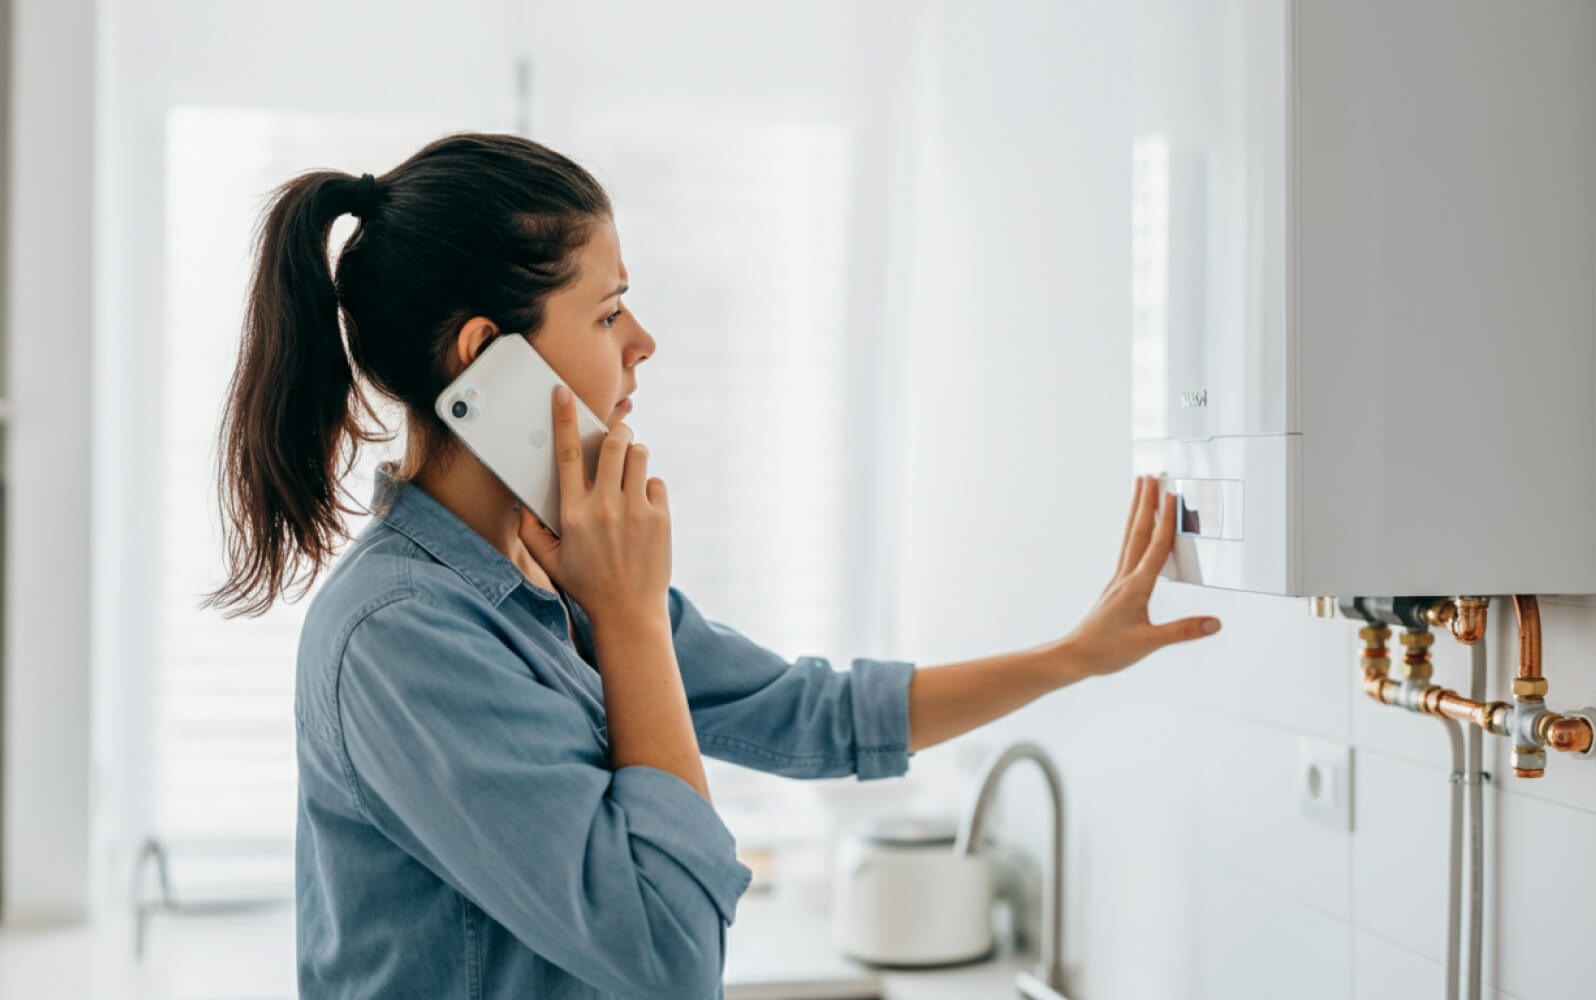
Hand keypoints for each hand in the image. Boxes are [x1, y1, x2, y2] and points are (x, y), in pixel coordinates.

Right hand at [518, 386, 671, 623]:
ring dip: (633, 455)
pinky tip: (642, 505)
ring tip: (628, 471)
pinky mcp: (660, 518)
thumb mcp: (549, 562)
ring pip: (639, 456)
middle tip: (615, 436)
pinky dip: (650, 487)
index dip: (564, 419)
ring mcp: (636, 511)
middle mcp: (605, 506)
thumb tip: (523, 507)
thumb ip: (530, 532)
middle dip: (616, 432)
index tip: (563, 393)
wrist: (629, 613)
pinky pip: (656, 482)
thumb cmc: (587, 585)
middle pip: (614, 444)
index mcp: (574, 512)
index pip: (566, 453)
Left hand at [1058, 475, 1220, 677]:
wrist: (1075, 656)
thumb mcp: (1149, 643)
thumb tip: (1214, 623)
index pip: (1155, 547)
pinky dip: (1134, 535)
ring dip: (1136, 513)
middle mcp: (1125, 578)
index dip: (1166, 520)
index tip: (1172, 495)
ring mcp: (1118, 581)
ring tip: (1140, 491)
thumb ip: (1183, 631)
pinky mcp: (1116, 589)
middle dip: (1145, 503)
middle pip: (1137, 533)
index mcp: (1135, 586)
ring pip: (1129, 539)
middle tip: (1149, 476)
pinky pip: (1127, 552)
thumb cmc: (1107, 650)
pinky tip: (1137, 534)